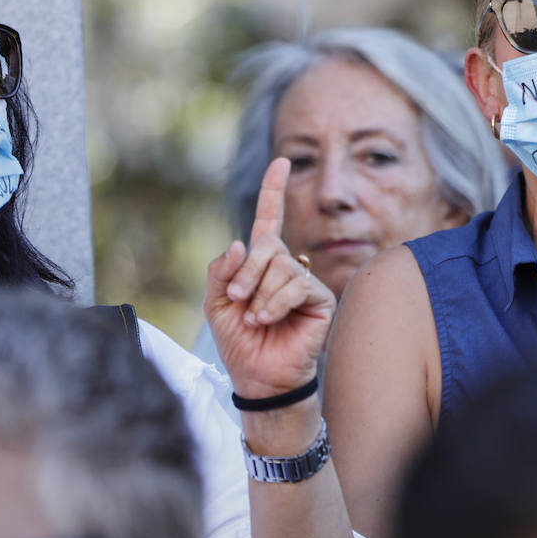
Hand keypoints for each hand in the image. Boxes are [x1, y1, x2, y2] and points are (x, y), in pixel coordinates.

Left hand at [204, 157, 334, 399]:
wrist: (258, 377)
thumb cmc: (239, 342)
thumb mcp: (215, 303)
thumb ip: (221, 271)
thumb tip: (241, 242)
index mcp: (261, 263)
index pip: (268, 220)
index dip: (273, 190)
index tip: (281, 161)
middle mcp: (286, 266)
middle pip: (267, 245)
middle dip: (247, 272)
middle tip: (237, 300)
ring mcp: (305, 281)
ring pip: (281, 266)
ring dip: (260, 294)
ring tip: (256, 318)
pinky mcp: (321, 298)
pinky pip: (297, 285)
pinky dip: (276, 303)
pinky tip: (269, 320)